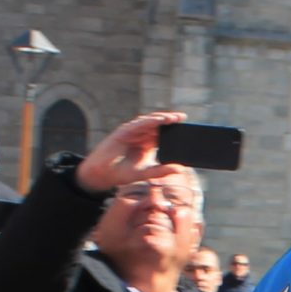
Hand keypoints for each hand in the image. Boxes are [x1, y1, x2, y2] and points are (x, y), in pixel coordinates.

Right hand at [74, 111, 188, 195]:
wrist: (103, 174)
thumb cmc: (123, 174)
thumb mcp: (146, 174)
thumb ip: (162, 171)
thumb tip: (180, 168)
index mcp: (148, 145)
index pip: (163, 135)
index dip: (174, 131)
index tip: (187, 129)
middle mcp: (141, 136)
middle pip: (158, 126)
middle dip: (171, 121)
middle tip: (184, 119)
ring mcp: (132, 132)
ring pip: (150, 122)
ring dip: (162, 118)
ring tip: (175, 118)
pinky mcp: (124, 131)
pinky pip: (139, 123)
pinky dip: (150, 121)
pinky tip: (160, 120)